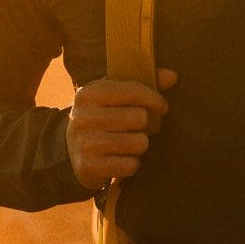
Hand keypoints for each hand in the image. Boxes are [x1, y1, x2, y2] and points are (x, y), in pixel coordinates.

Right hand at [67, 68, 176, 189]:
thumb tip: (172, 76)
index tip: (162, 106)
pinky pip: (131, 165)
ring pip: (139, 142)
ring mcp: (85, 143)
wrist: (71, 150)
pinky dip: (132, 164)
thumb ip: (144, 84)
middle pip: (140, 118)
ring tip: (131, 142)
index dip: (154, 98)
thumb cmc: (103, 117)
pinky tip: (121, 159)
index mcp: (89, 94)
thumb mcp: (115, 96)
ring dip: (141, 144)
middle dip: (149, 124)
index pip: (133, 91)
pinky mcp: (89, 167)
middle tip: (143, 128)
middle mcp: (83, 117)